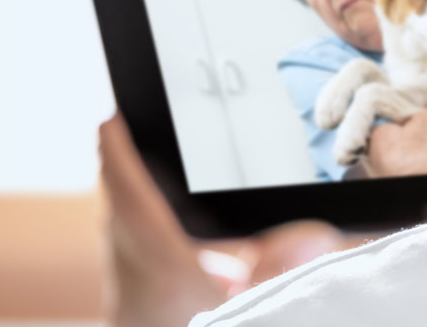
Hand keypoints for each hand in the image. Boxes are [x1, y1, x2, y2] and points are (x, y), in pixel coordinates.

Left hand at [98, 115, 367, 325]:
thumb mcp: (256, 308)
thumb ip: (290, 267)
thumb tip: (313, 236)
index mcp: (159, 269)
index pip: (130, 195)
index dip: (120, 152)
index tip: (113, 118)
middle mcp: (135, 282)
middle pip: (117, 210)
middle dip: (121, 169)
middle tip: (129, 135)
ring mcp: (131, 302)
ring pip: (117, 237)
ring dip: (125, 203)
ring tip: (141, 174)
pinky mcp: (137, 316)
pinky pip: (126, 261)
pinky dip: (134, 235)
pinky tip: (164, 242)